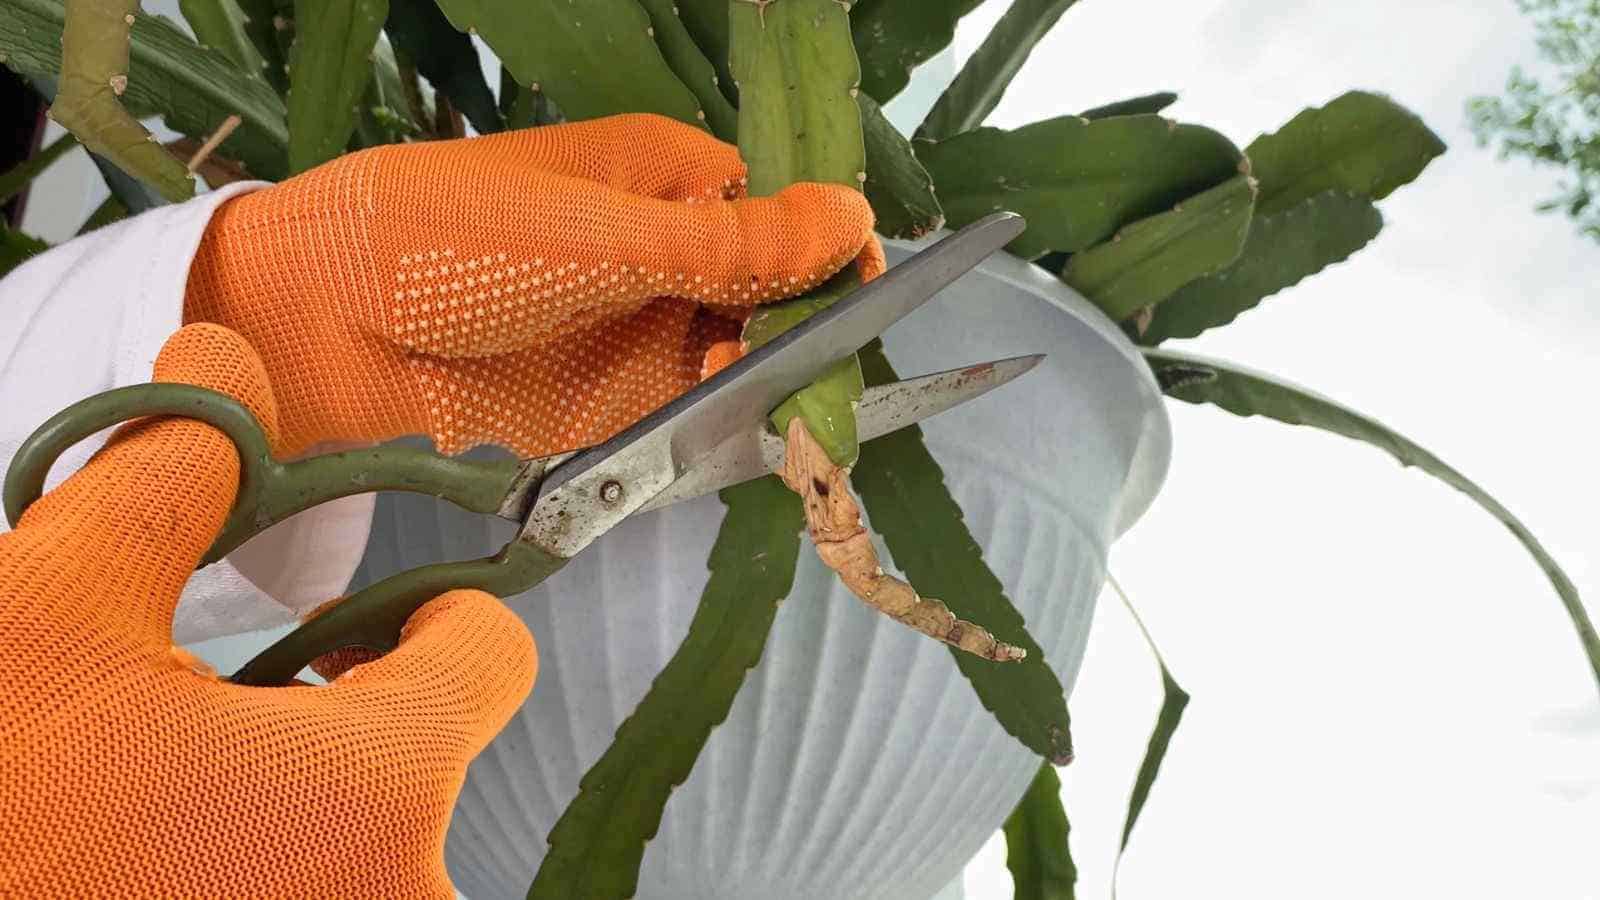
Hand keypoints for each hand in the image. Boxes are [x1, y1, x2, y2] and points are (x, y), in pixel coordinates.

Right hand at [0, 324, 534, 895]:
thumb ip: (165, 478)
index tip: (349, 623)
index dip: (431, 613)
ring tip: (177, 795)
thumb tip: (223, 366)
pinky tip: (167, 859)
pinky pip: (332, 898)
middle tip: (228, 711)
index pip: (493, 658)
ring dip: (299, 804)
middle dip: (345, 718)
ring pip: (373, 842)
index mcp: (379, 790)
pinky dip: (275, 868)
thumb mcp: (44, 612)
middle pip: (428, 757)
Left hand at [185, 113, 882, 457]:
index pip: (789, 218)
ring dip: (770, 396)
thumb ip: (730, 245)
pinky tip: (734, 446)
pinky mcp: (614, 405)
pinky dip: (724, 436)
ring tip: (771, 422)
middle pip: (780, 301)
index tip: (860, 316)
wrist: (311, 328)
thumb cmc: (439, 243)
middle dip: (808, 344)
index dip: (834, 264)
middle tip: (812, 390)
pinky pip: (696, 420)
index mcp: (669, 180)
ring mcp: (642, 333)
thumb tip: (856, 215)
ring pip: (748, 366)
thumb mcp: (598, 238)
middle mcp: (667, 254)